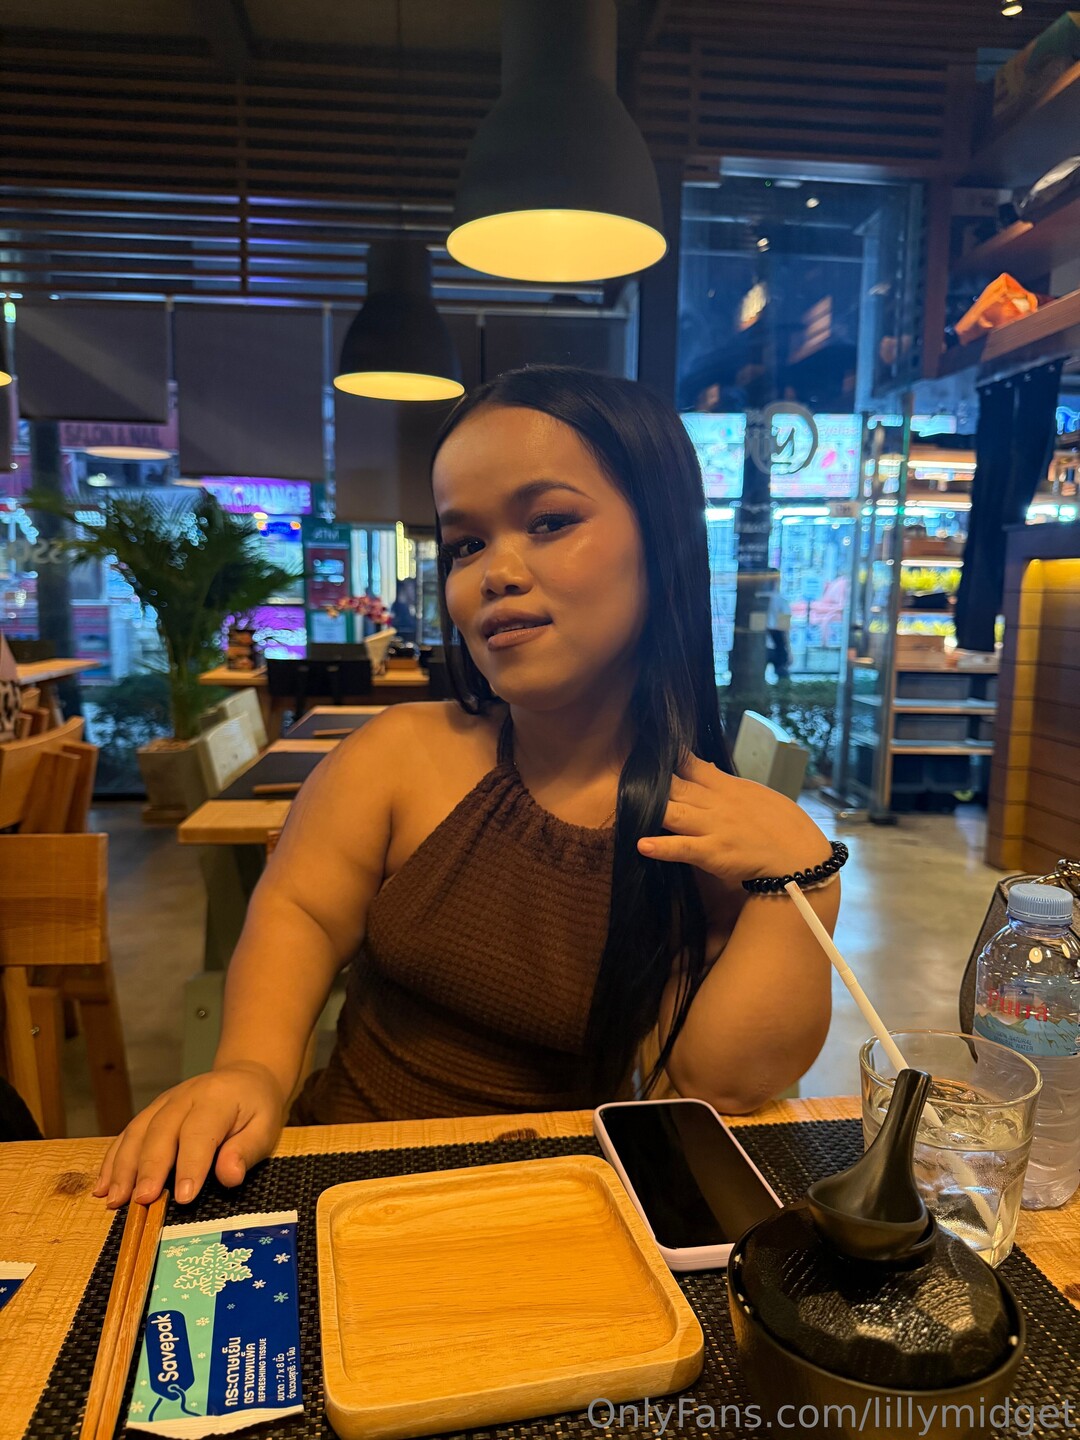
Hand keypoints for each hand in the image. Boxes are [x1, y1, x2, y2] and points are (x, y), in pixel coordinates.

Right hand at [93, 1061, 286, 1209]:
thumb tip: (230, 1175)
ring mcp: (164, 1102)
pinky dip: (113, 1160)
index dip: (191, 1165)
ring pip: (138, 1132)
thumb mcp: (265, 1128)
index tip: (184, 1197)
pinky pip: (127, 1134)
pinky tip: (103, 1186)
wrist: (245, 1078)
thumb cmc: (256, 1109)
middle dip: (149, 1169)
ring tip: (115, 1199)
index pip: (200, 1132)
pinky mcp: (151, 1111)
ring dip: (123, 1167)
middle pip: (161, 1131)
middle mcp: (185, 1096)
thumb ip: (246, 1150)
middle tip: (141, 1201)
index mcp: (217, 1098)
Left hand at [636, 753, 830, 884]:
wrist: (801, 856)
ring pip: (673, 813)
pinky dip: (662, 847)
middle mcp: (716, 804)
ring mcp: (714, 828)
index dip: (666, 757)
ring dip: (649, 809)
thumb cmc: (783, 825)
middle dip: (649, 781)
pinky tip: (642, 844)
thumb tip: (701, 766)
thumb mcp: (755, 793)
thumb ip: (724, 782)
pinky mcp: (714, 854)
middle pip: (675, 786)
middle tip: (622, 776)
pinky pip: (683, 849)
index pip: (690, 764)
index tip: (646, 751)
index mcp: (727, 787)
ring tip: (626, 805)